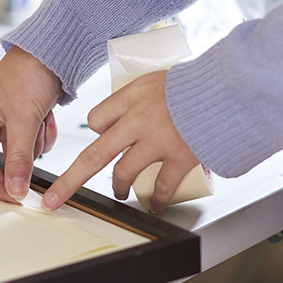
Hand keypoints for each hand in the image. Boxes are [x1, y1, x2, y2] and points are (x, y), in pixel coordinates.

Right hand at [0, 46, 61, 201]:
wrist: (53, 51)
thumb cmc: (28, 73)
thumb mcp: (23, 120)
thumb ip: (18, 159)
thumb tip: (15, 189)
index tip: (18, 197)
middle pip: (4, 161)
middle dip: (25, 153)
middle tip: (35, 148)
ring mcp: (7, 121)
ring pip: (24, 153)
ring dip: (37, 140)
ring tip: (41, 118)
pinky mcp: (26, 118)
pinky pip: (36, 141)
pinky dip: (45, 132)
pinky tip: (47, 115)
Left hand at [42, 70, 199, 213]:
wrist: (228, 88)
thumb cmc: (197, 82)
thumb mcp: (159, 78)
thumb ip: (144, 98)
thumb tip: (138, 115)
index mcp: (132, 96)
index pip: (97, 119)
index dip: (98, 131)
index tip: (103, 136)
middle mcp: (138, 120)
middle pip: (94, 155)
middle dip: (70, 180)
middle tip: (55, 197)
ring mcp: (157, 141)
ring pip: (124, 173)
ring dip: (119, 186)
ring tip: (119, 192)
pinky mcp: (179, 157)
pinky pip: (162, 186)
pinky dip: (158, 199)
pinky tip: (156, 204)